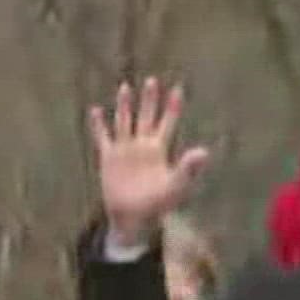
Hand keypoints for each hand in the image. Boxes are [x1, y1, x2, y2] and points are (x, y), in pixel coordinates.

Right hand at [88, 77, 210, 244]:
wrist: (134, 218)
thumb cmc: (157, 205)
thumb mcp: (175, 185)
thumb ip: (188, 168)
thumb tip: (203, 152)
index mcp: (159, 150)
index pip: (167, 123)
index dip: (172, 107)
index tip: (178, 89)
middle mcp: (142, 146)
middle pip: (146, 117)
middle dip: (149, 100)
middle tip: (152, 81)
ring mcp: (125, 150)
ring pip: (125, 122)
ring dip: (125, 106)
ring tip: (125, 87)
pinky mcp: (109, 158)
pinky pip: (103, 137)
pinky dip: (99, 125)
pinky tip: (96, 110)